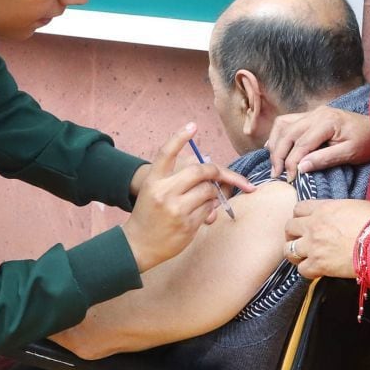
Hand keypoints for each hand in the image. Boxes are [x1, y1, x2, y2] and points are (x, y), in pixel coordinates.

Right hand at [121, 123, 257, 273]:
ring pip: (209, 191)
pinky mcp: (187, 225)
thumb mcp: (154, 191)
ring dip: (214, 194)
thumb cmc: (149, 214)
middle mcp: (164, 192)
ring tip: (207, 200)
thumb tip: (211, 171)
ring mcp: (176, 209)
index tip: (193, 125)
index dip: (180, 137)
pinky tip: (203, 213)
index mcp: (153, 180)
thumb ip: (178, 179)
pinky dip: (211, 208)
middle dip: (220, 172)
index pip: (166, 153)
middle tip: (232, 177)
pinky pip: (209, 209)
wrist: (138, 245)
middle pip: (200, 170)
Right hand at [265, 107, 369, 180]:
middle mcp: (316, 113)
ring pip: (283, 124)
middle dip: (279, 155)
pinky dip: (279, 134)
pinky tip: (273, 147)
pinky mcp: (311, 115)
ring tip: (275, 163)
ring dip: (276, 143)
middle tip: (276, 174)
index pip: (301, 143)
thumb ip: (325, 159)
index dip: (292, 162)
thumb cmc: (366, 142)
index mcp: (327, 121)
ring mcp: (312, 113)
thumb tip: (301, 167)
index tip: (289, 178)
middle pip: (288, 133)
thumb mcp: (350, 153)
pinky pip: (287, 122)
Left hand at [282, 198, 369, 279]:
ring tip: (303, 256)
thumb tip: (340, 215)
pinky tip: (315, 269)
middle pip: (288, 227)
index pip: (298, 208)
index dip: (300, 215)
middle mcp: (313, 226)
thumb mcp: (355, 205)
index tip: (305, 222)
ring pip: (288, 249)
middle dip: (293, 233)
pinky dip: (307, 270)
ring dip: (294, 253)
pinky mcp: (318, 265)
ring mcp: (313, 246)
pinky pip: (301, 270)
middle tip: (301, 239)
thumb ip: (339, 209)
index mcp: (323, 209)